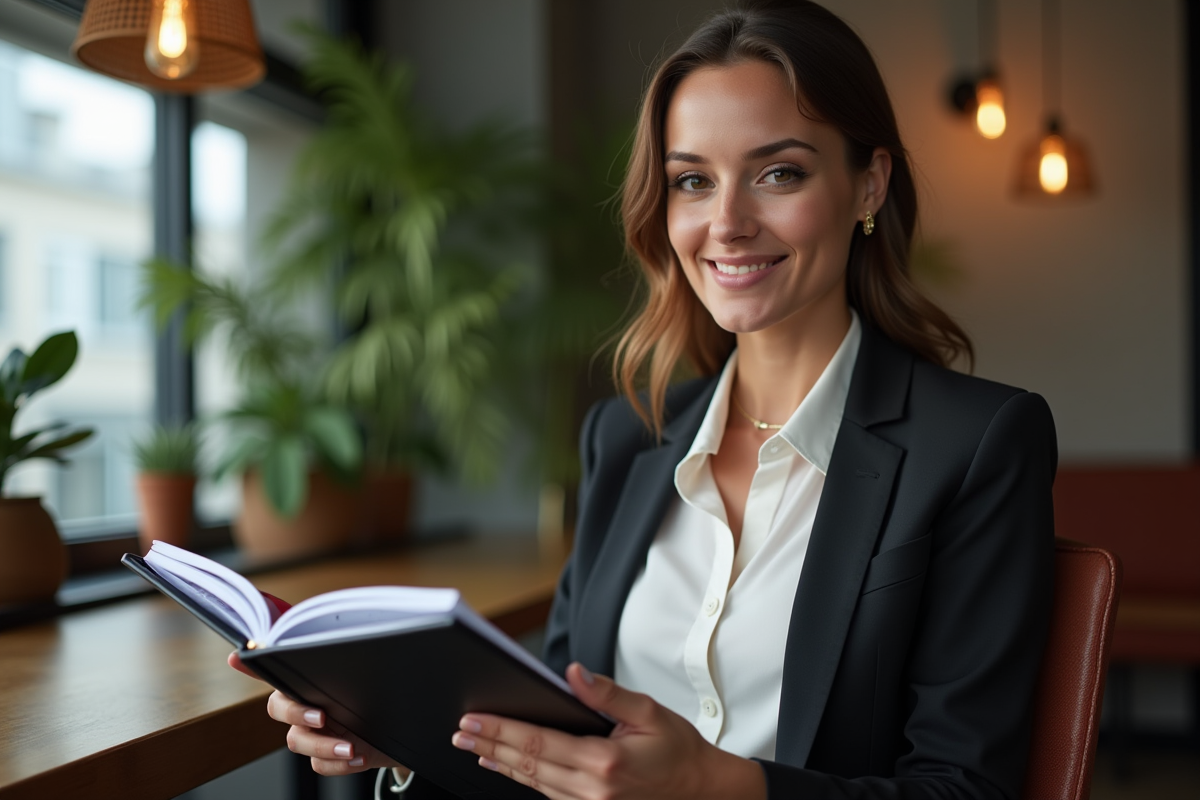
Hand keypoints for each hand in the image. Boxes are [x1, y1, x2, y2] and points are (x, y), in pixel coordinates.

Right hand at [228, 651, 409, 778]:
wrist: (411, 728)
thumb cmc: (391, 694)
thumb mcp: (380, 672)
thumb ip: (364, 656)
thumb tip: (368, 629)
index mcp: (312, 679)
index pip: (276, 668)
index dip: (251, 664)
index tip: (237, 657)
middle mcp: (306, 705)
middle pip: (277, 708)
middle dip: (296, 713)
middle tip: (322, 716)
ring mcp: (315, 733)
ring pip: (297, 741)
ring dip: (324, 746)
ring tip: (351, 747)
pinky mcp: (327, 757)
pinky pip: (317, 766)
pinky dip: (337, 764)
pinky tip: (358, 757)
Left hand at [450, 663, 765, 799]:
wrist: (702, 791)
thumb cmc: (678, 751)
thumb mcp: (648, 711)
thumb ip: (607, 693)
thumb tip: (573, 673)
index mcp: (604, 761)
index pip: (538, 743)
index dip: (501, 731)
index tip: (474, 720)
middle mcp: (593, 791)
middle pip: (527, 766)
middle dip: (489, 746)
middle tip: (461, 732)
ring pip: (533, 784)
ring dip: (499, 764)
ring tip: (474, 747)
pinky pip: (548, 795)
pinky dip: (522, 780)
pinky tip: (505, 768)